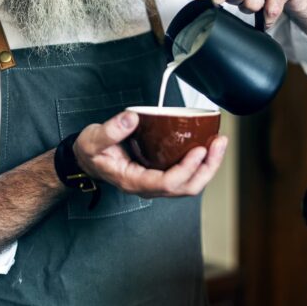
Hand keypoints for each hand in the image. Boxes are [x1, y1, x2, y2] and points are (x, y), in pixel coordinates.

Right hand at [73, 111, 227, 197]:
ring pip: (189, 184)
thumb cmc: (91, 152)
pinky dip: (201, 162)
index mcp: (133, 181)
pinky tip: (208, 146)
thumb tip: (131, 118)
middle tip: (219, 144)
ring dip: (208, 166)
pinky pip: (186, 175)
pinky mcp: (161, 173)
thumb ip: (110, 130)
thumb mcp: (93, 140)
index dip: (186, 169)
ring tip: (219, 144)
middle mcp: (148, 187)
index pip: (166, 183)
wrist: (87, 159)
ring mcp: (156, 182)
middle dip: (207, 168)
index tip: (199, 150)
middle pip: (186, 188)